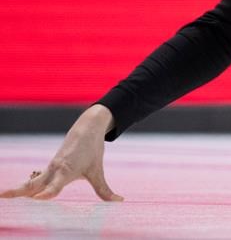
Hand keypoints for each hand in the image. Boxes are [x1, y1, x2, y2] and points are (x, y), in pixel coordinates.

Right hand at [1, 104, 121, 200]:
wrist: (87, 129)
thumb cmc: (92, 150)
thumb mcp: (98, 171)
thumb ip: (104, 190)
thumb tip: (119, 201)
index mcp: (66, 171)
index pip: (55, 185)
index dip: (48, 193)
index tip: (40, 199)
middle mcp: (54, 170)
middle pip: (34, 184)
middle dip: (19, 191)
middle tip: (3, 196)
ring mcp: (49, 169)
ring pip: (31, 181)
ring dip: (19, 189)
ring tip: (4, 195)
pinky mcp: (48, 168)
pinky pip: (35, 179)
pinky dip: (26, 186)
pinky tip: (19, 193)